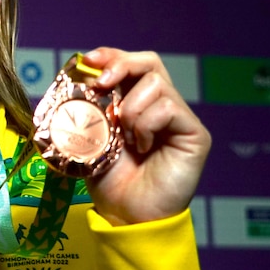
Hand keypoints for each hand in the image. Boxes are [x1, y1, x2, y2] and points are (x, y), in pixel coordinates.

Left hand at [80, 48, 210, 225]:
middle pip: (149, 62)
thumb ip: (88, 105)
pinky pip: (167, 108)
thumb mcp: (90, 134)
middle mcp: (161, 106)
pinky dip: (146, 124)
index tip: (88, 61)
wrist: (125, 213)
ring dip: (129, 108)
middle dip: (121, 65)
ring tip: (124, 136)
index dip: (111, 56)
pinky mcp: (194, 133)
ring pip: (155, 84)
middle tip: (101, 83)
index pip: (131, 63)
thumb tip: (75, 75)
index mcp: (136, 102)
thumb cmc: (108, 178)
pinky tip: (141, 147)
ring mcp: (180, 118)